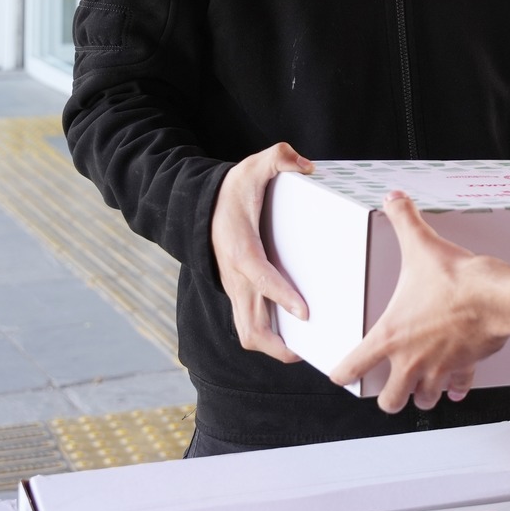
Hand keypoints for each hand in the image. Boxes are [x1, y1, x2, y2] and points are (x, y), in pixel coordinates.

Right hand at [210, 142, 313, 363]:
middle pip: (249, 324)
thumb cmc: (231, 191)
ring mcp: (235, 289)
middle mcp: (236, 277)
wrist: (198, 206)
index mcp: (240, 249)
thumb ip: (278, 158)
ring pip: (247, 331)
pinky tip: (295, 338)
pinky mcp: (238, 293)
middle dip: (276, 344)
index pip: (260, 277)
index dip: (281, 296)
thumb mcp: (253, 166)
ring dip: (272, 347)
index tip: (305, 312)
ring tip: (306, 352)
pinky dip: (268, 337)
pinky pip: (250, 324)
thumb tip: (304, 164)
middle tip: (311, 349)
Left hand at [333, 192, 507, 412]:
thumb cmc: (456, 280)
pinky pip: (458, 387)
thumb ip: (404, 220)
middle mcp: (411, 360)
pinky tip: (457, 386)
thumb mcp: (421, 245)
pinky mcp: (464, 368)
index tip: (341, 375)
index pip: (353, 367)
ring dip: (421, 395)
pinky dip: (456, 389)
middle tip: (389, 390)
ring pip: (423, 399)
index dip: (342, 374)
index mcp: (390, 336)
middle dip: (389, 397)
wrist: (495, 296)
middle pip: (390, 400)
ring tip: (421, 387)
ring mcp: (438, 369)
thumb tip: (394, 198)